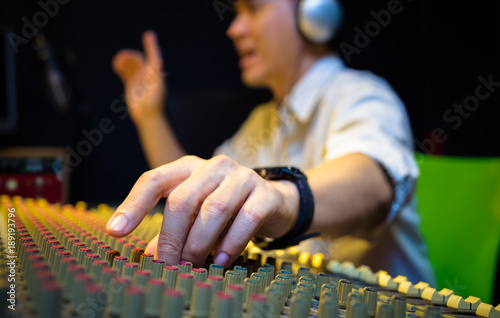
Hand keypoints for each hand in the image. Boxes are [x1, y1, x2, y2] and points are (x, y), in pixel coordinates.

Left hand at [106, 155, 298, 266]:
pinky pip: (246, 219)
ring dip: (199, 244)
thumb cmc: (227, 208)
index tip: (116, 232)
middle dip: (171, 238)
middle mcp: (214, 167)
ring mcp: (241, 177)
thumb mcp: (197, 215)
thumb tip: (150, 257)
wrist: (274, 202)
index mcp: (189, 167)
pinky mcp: (265, 193)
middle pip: (183, 200)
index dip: (133, 205)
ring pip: (213, 210)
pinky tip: (222, 260)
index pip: (154, 180)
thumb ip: (173, 231)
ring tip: (194, 266)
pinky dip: (231, 243)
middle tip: (169, 265)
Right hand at [112, 30, 165, 123]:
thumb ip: (156, 72)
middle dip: (129, 56)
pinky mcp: (131, 85)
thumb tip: (158, 61)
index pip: (152, 55)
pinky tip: (116, 66)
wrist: (147, 116)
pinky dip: (120, 67)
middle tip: (120, 57)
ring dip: (123, 60)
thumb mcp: (156, 85)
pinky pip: (125, 73)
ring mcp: (138, 80)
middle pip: (138, 59)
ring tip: (117, 62)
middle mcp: (147, 75)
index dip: (151, 45)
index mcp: (155, 73)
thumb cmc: (153, 101)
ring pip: (130, 65)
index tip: (148, 35)